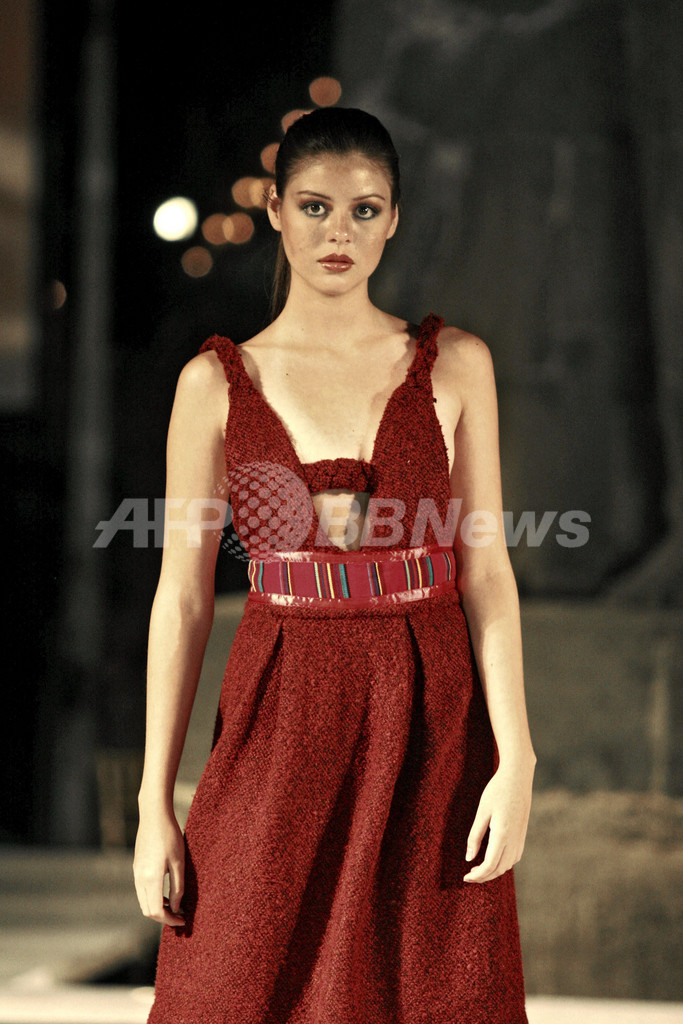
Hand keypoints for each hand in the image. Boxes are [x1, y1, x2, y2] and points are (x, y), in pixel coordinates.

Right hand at [133, 808, 185, 925]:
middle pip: (147, 910)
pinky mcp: (137, 867)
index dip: (169, 920)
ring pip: (144, 901)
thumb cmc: (170, 836)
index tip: (183, 921)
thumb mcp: (179, 862)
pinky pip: (142, 890)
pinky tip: (167, 892)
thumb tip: (177, 908)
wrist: (154, 814)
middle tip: (180, 916)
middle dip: (163, 917)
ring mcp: (136, 872)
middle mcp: (139, 878)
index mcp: (150, 879)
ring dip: (158, 908)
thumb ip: (178, 887)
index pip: (156, 911)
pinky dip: (153, 897)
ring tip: (176, 905)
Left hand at [463, 759, 533, 882]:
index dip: (477, 875)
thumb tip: (469, 858)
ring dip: (494, 871)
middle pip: (499, 869)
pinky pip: (514, 856)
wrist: (518, 776)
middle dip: (484, 877)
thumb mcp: (482, 812)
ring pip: (508, 865)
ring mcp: (521, 837)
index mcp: (503, 834)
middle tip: (469, 875)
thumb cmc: (497, 790)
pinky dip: (503, 863)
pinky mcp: (523, 834)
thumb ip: (475, 836)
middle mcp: (515, 839)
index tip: (465, 877)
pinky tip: (493, 858)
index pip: (490, 865)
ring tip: (478, 868)